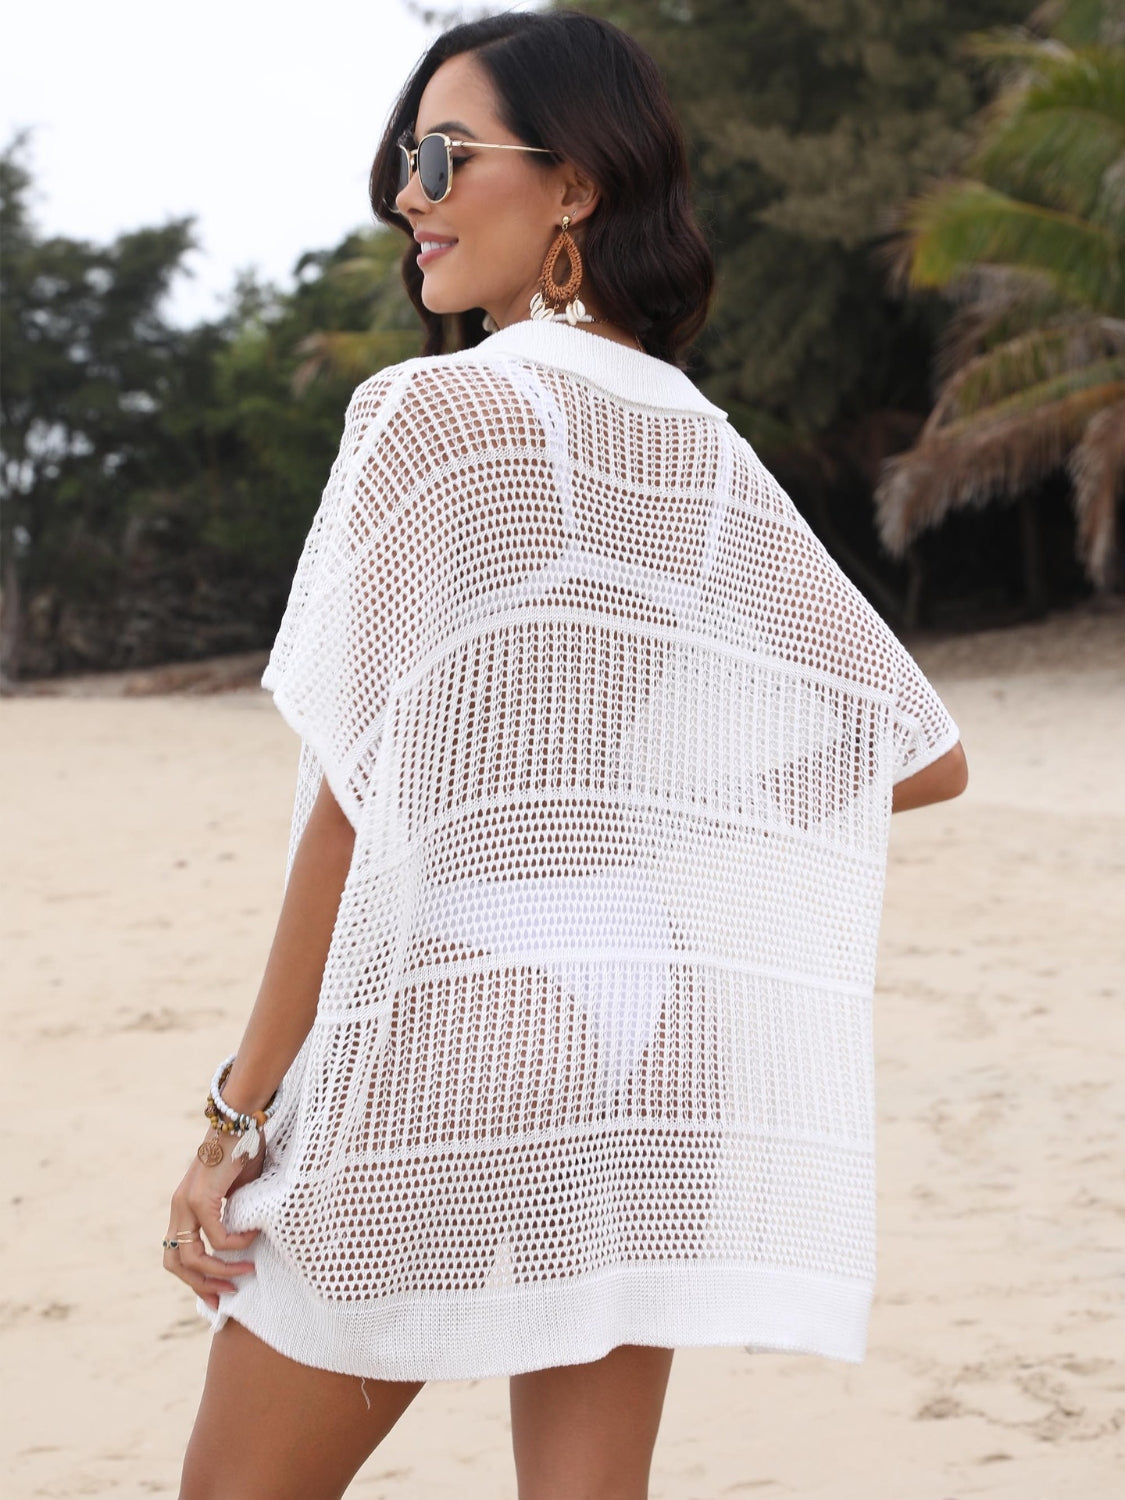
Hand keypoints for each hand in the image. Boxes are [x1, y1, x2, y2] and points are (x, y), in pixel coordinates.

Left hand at [163, 1130, 263, 1309]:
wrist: (239, 1120)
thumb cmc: (243, 1150)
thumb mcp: (238, 1192)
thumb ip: (235, 1216)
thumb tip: (247, 1243)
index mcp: (184, 1209)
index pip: (177, 1255)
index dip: (194, 1280)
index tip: (219, 1296)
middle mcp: (178, 1209)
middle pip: (175, 1264)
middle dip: (200, 1286)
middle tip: (227, 1298)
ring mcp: (186, 1204)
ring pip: (192, 1257)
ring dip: (220, 1272)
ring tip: (246, 1271)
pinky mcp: (201, 1198)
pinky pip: (217, 1237)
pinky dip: (236, 1243)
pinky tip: (254, 1235)